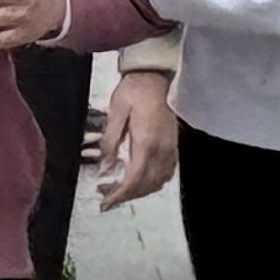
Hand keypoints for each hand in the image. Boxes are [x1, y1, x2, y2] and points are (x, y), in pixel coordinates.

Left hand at [94, 66, 177, 206]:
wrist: (155, 76)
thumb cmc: (133, 91)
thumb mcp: (116, 111)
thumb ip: (110, 141)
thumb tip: (106, 168)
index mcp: (146, 142)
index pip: (134, 179)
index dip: (119, 195)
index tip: (105, 203)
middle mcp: (161, 149)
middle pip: (146, 185)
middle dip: (126, 195)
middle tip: (107, 196)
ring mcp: (170, 148)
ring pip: (158, 182)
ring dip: (140, 191)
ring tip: (121, 191)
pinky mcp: (174, 145)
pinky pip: (167, 173)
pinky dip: (154, 183)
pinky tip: (142, 181)